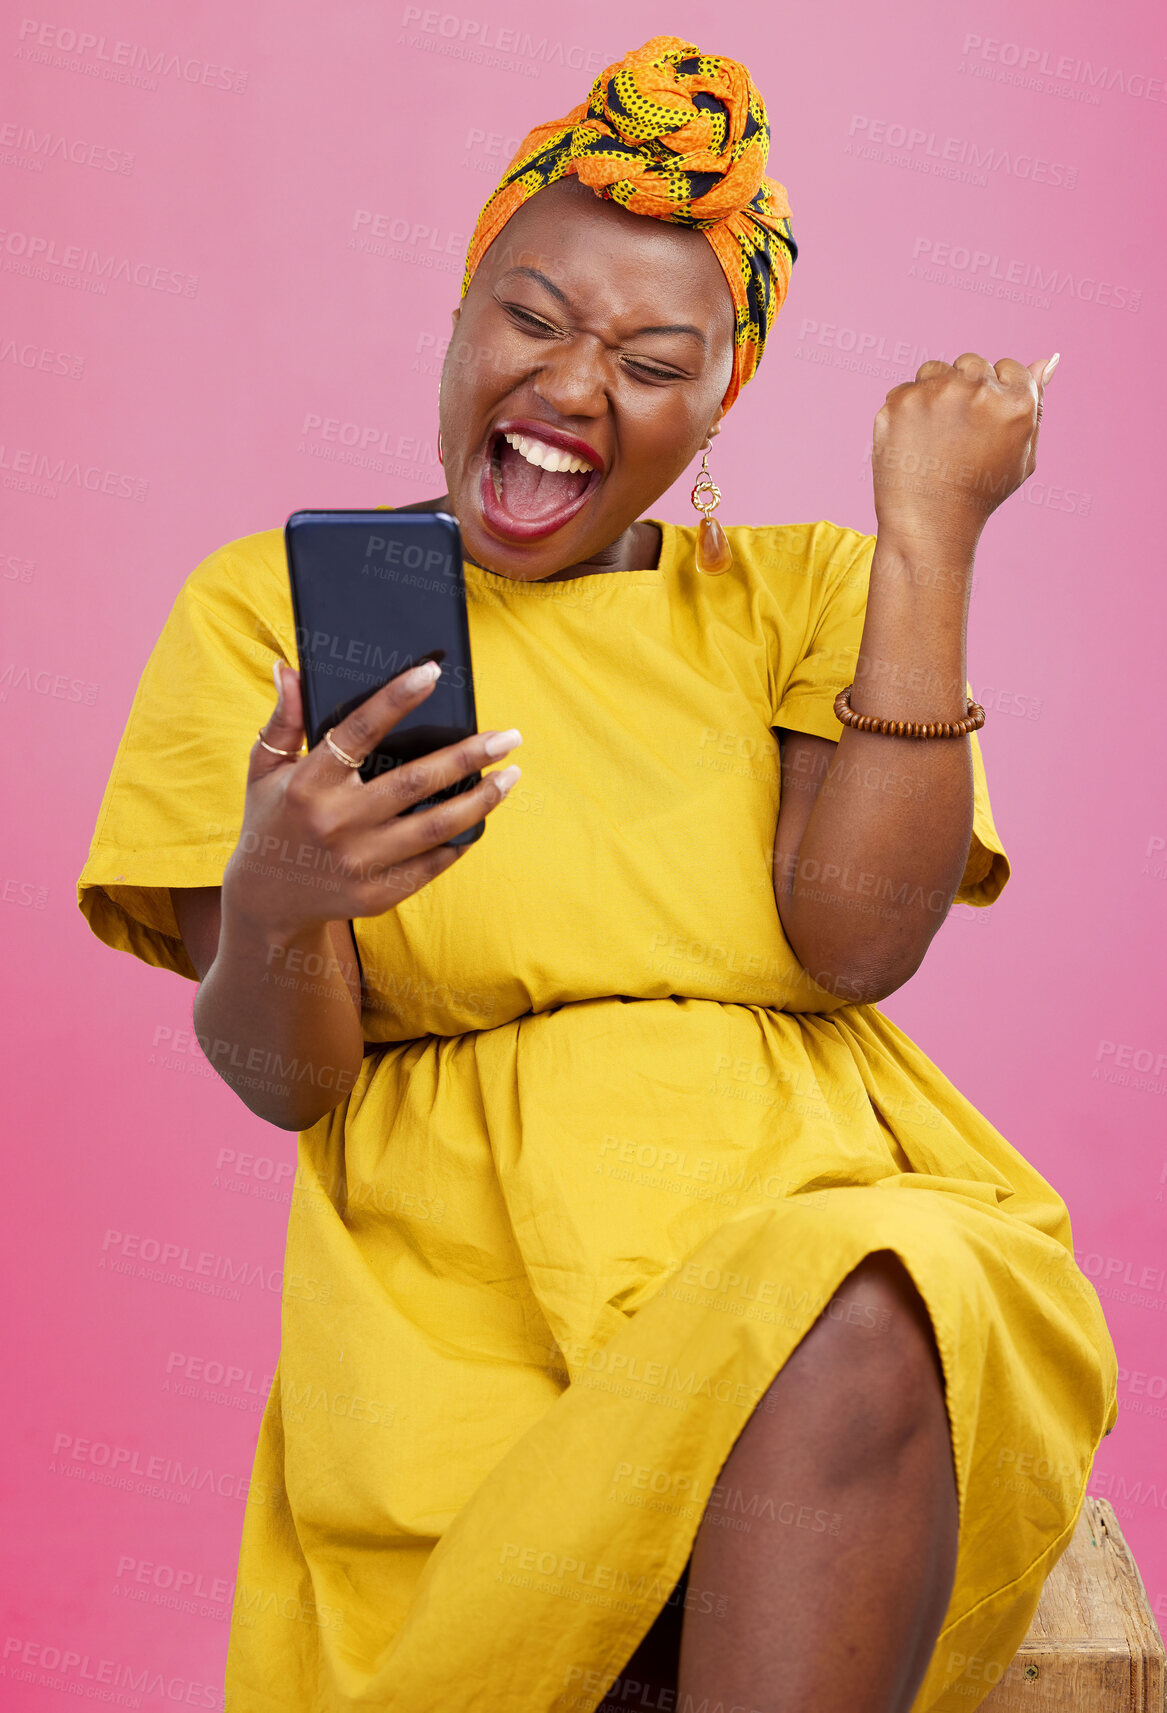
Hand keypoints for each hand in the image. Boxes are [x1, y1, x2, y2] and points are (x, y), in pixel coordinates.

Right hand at [223, 660, 520, 938]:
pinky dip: (462, 839)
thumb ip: (282, 721)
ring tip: (510, 776)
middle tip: (508, 737)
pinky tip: (481, 817)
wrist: (267, 902)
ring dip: (482, 799)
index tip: (432, 673)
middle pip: (416, 781)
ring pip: (436, 826)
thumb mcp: (264, 770)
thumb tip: (288, 669)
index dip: (395, 699)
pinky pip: (432, 864)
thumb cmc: (272, 820)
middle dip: (470, 755)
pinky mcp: (376, 895)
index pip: (358, 731)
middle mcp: (335, 823)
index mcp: (308, 784)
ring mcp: (358, 863)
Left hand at [870, 351, 1058, 557]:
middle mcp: (979, 390)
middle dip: (967, 390)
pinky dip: (908, 411)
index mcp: (1017, 403)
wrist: (928, 524)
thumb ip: (1037, 404)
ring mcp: (938, 392)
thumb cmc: (979, 494)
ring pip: (937, 370)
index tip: (984, 427)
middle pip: (973, 363)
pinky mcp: (902, 400)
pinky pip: (907, 389)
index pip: (1010, 368)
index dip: (996, 397)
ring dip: (935, 393)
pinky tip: (913, 442)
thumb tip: (1048, 359)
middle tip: (957, 435)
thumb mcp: (1022, 455)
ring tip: (934, 437)